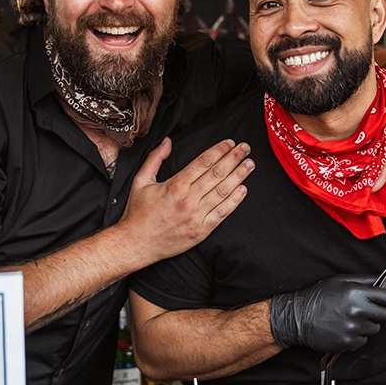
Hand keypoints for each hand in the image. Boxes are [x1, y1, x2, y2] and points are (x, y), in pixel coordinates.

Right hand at [117, 137, 253, 264]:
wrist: (136, 243)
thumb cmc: (138, 213)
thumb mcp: (140, 180)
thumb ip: (155, 158)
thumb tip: (167, 141)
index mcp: (175, 185)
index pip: (203, 162)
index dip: (219, 150)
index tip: (230, 143)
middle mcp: (188, 199)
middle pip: (217, 173)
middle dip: (234, 158)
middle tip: (246, 148)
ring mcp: (196, 216)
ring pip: (223, 191)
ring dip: (239, 176)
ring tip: (249, 164)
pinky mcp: (201, 231)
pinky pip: (222, 213)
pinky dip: (234, 201)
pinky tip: (243, 190)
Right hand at [269, 274, 385, 353]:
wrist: (298, 317)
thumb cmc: (319, 296)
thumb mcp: (341, 280)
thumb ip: (364, 281)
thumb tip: (384, 282)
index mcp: (357, 293)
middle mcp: (358, 311)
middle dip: (381, 312)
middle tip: (366, 308)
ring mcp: (354, 328)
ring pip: (375, 328)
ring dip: (368, 324)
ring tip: (350, 318)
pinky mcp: (349, 342)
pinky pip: (363, 339)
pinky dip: (358, 335)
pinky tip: (344, 327)